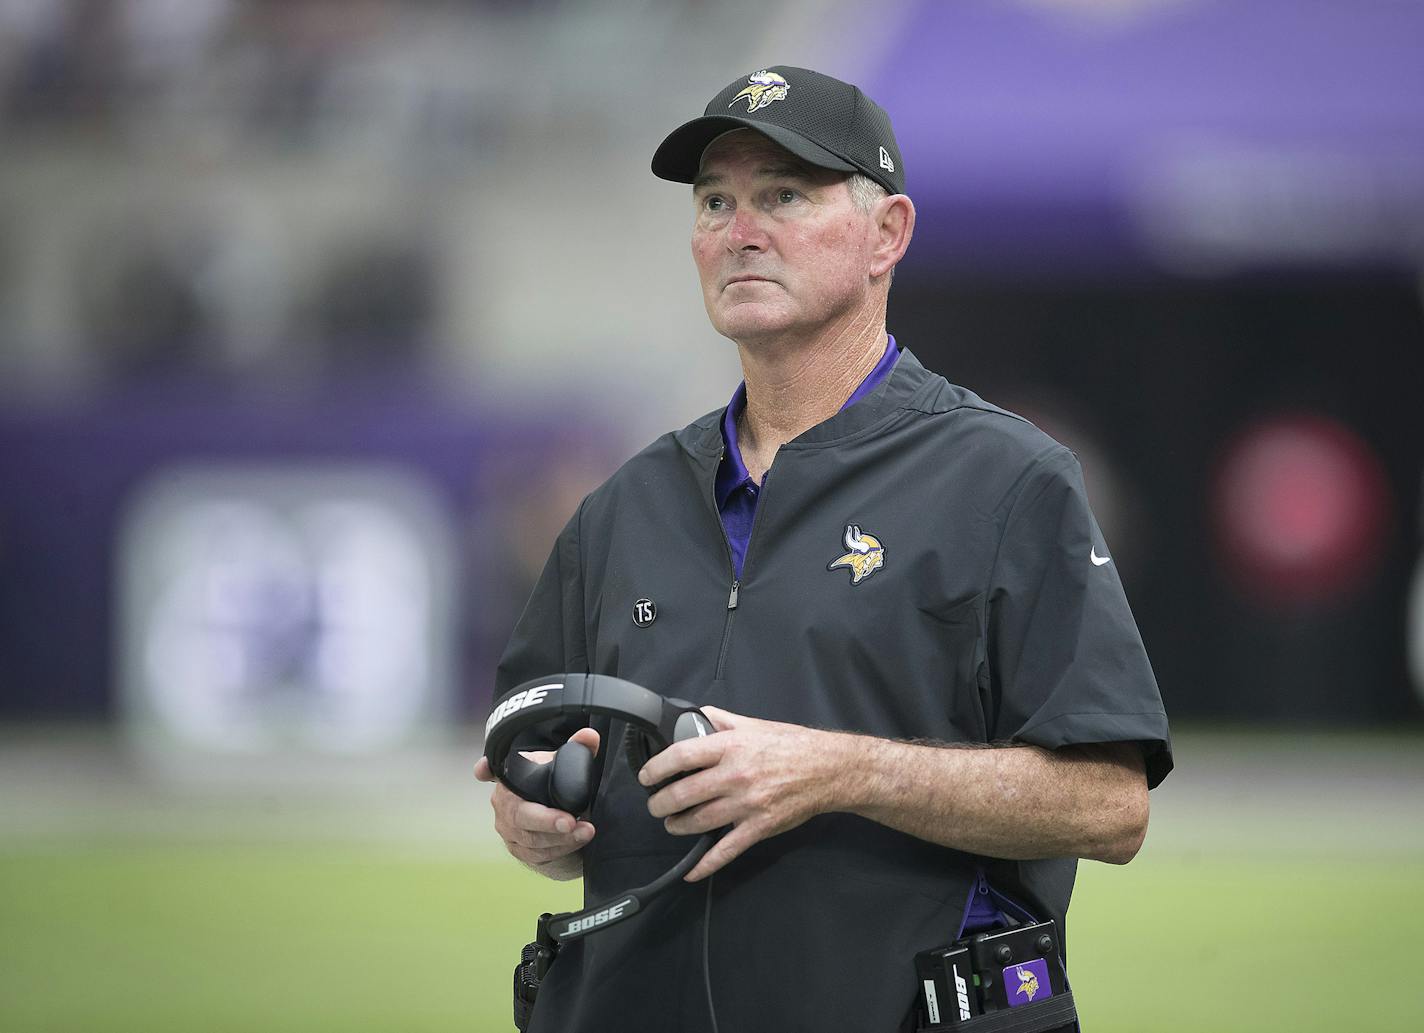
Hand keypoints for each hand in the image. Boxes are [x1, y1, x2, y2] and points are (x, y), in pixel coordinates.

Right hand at [475, 726, 599, 875]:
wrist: (552, 817)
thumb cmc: (552, 785)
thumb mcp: (563, 765)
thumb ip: (577, 749)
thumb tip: (589, 736)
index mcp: (510, 777)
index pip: (491, 771)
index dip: (486, 770)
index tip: (485, 768)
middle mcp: (503, 803)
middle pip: (519, 815)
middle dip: (546, 820)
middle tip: (569, 821)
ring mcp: (508, 829)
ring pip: (531, 839)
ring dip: (561, 838)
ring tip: (586, 830)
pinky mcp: (518, 849)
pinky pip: (538, 854)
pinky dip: (560, 849)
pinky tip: (576, 841)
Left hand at [637, 706, 836, 881]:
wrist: (828, 770)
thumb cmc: (791, 745)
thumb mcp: (754, 724)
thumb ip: (722, 721)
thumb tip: (696, 716)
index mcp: (731, 747)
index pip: (682, 756)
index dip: (657, 768)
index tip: (646, 776)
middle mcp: (735, 776)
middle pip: (683, 794)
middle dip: (661, 803)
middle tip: (655, 805)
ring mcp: (747, 804)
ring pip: (699, 821)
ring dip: (677, 826)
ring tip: (671, 824)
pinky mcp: (759, 827)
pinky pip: (727, 850)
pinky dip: (706, 864)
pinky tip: (692, 872)